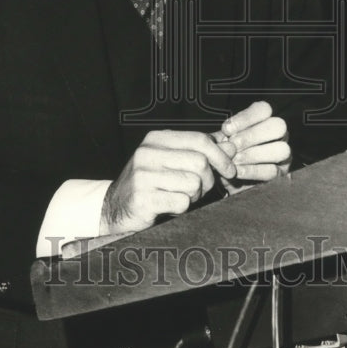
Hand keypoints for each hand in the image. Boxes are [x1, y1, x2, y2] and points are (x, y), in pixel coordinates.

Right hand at [100, 129, 236, 234]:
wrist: (116, 208)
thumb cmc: (151, 183)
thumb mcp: (173, 161)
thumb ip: (200, 152)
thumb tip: (230, 145)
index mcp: (156, 138)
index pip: (199, 139)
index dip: (220, 155)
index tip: (229, 170)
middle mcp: (147, 152)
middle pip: (200, 162)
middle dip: (207, 180)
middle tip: (198, 189)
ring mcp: (142, 175)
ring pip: (193, 183)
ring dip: (193, 196)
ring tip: (179, 196)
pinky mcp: (142, 198)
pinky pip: (182, 202)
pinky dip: (181, 208)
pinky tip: (169, 206)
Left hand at [215, 100, 289, 194]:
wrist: (225, 175)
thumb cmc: (225, 152)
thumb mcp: (220, 141)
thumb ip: (222, 137)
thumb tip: (227, 140)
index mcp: (264, 119)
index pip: (264, 109)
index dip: (246, 118)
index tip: (226, 129)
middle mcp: (278, 134)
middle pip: (278, 126)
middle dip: (252, 135)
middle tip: (233, 144)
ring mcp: (283, 154)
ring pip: (280, 149)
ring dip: (253, 154)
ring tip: (234, 160)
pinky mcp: (281, 173)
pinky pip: (272, 171)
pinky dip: (252, 171)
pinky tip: (237, 171)